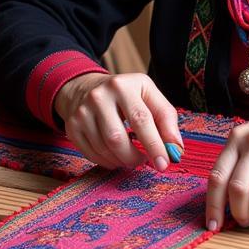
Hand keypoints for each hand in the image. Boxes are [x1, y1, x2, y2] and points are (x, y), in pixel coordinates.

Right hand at [55, 72, 182, 170]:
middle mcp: (100, 96)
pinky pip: (92, 155)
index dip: (154, 144)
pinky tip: (115, 155)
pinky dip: (108, 161)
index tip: (164, 163)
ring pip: (105, 149)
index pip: (141, 119)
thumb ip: (166, 119)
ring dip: (122, 160)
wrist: (86, 87)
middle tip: (144, 162)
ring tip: (131, 156)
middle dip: (134, 158)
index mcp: (124, 86)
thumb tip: (175, 149)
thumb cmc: (126, 95)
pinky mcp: (72, 126)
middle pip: (118, 138)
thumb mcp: (149, 95)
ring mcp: (82, 112)